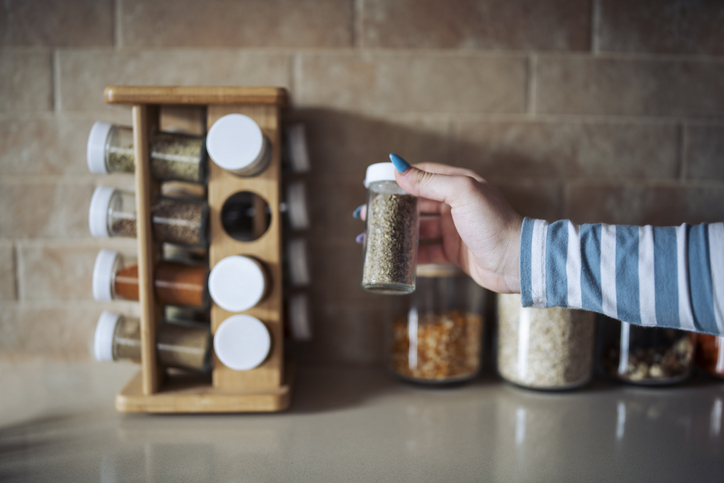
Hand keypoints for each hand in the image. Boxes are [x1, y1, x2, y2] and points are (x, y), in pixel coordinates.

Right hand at [356, 157, 522, 293]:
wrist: (517, 261)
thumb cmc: (493, 223)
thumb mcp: (462, 194)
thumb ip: (430, 181)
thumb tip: (398, 167)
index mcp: (459, 184)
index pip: (422, 174)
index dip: (398, 178)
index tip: (374, 184)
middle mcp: (456, 205)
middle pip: (416, 203)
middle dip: (391, 208)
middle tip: (366, 215)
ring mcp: (455, 229)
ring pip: (418, 229)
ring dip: (396, 232)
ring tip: (372, 237)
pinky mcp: (455, 252)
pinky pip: (427, 251)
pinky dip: (409, 254)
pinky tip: (392, 256)